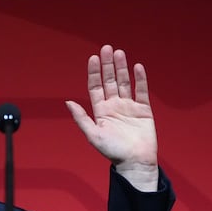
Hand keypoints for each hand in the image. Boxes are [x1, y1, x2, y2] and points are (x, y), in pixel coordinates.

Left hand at [65, 45, 158, 191]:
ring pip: (125, 82)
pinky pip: (141, 91)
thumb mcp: (93, 135)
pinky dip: (140, 79)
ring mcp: (129, 107)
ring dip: (122, 68)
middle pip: (110, 81)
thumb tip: (67, 102)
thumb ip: (81, 118)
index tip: (93, 58)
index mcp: (101, 111)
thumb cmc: (113, 152)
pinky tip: (137, 67)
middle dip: (108, 65)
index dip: (94, 72)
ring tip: (119, 53)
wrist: (135, 162)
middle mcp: (114, 106)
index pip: (95, 87)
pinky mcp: (144, 110)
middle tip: (107, 48)